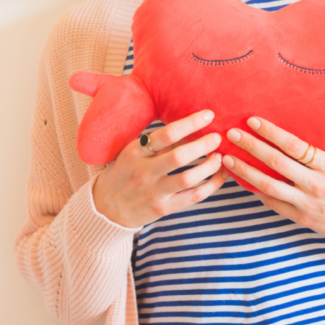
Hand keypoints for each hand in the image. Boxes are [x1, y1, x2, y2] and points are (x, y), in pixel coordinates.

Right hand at [93, 110, 228, 227]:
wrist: (104, 208)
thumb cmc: (123, 175)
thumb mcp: (132, 154)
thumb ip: (157, 144)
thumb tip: (188, 128)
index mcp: (135, 152)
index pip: (166, 134)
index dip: (190, 123)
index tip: (208, 115)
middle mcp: (143, 171)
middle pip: (179, 156)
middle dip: (204, 144)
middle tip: (218, 138)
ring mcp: (153, 191)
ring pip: (188, 178)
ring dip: (209, 166)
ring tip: (220, 158)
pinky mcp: (162, 209)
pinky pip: (192, 197)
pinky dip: (211, 186)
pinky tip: (220, 177)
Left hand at [222, 117, 324, 244]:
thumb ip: (314, 156)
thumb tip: (284, 140)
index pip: (294, 145)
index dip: (271, 132)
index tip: (253, 121)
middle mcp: (316, 184)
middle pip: (276, 163)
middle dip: (251, 147)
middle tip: (232, 135)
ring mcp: (306, 203)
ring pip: (267, 185)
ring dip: (244, 171)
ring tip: (227, 159)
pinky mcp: (300, 218)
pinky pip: (272, 203)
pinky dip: (255, 191)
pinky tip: (242, 180)